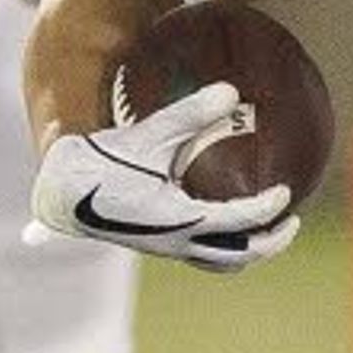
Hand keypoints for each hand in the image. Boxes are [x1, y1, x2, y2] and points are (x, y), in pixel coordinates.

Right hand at [29, 80, 299, 270]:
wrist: (61, 193)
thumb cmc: (102, 162)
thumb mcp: (147, 134)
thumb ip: (190, 113)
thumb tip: (231, 90)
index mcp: (179, 221)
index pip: (238, 223)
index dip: (267, 209)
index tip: (285, 191)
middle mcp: (177, 243)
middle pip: (239, 257)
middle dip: (270, 243)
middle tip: (291, 221)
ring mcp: (168, 248)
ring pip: (220, 262)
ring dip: (248, 250)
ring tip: (268, 229)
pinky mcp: (159, 244)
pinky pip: (201, 253)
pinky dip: (224, 243)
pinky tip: (227, 218)